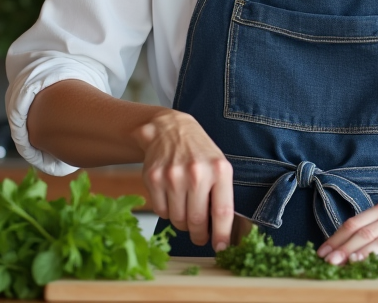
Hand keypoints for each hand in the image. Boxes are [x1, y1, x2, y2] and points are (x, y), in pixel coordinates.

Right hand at [133, 110, 233, 250]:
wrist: (169, 128)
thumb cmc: (198, 151)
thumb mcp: (219, 166)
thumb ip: (221, 196)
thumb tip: (222, 233)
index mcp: (219, 170)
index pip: (223, 212)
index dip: (222, 235)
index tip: (221, 248)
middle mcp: (197, 173)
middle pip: (198, 221)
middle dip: (200, 235)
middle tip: (200, 237)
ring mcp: (173, 175)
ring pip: (178, 219)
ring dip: (183, 223)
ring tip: (186, 211)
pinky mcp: (154, 178)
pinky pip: (162, 211)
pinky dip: (168, 212)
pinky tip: (172, 198)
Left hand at [316, 202, 377, 263]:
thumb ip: (363, 234)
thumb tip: (332, 252)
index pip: (354, 224)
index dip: (336, 239)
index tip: (322, 254)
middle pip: (365, 233)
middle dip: (345, 249)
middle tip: (330, 262)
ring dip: (363, 254)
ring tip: (348, 263)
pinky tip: (375, 269)